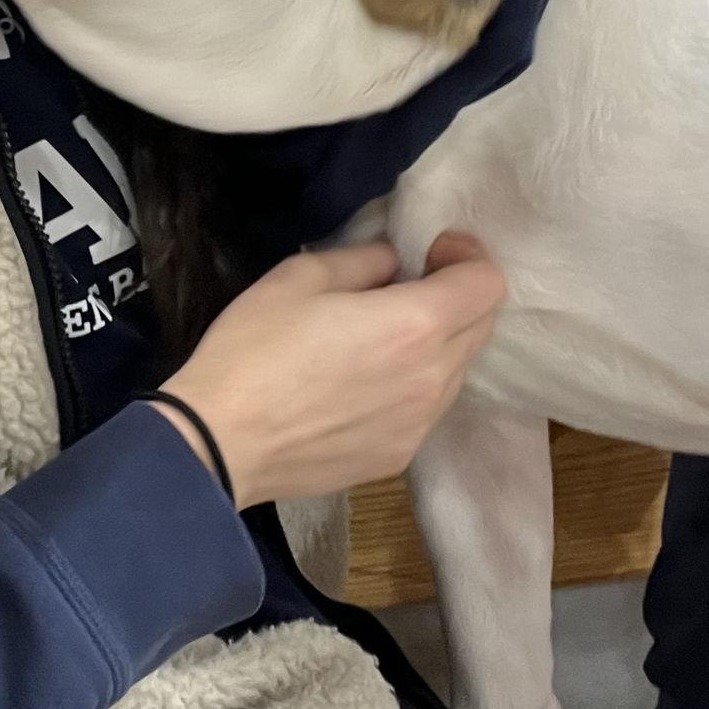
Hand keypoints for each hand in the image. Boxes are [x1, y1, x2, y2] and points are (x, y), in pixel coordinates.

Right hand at [157, 235, 505, 506]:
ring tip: (379, 341)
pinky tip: (360, 386)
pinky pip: (425, 410)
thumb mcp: (300, 277)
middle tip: (408, 287)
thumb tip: (392, 265)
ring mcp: (420, 424)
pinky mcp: (398, 457)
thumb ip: (362, 262)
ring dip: (436, 344)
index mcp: (415, 324)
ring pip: (456, 372)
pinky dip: (411, 386)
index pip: (487, 283)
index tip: (431, 251)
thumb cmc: (254, 348)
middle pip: (482, 327)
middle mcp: (435, 377)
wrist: (221, 441)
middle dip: (456, 297)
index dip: (467, 256)